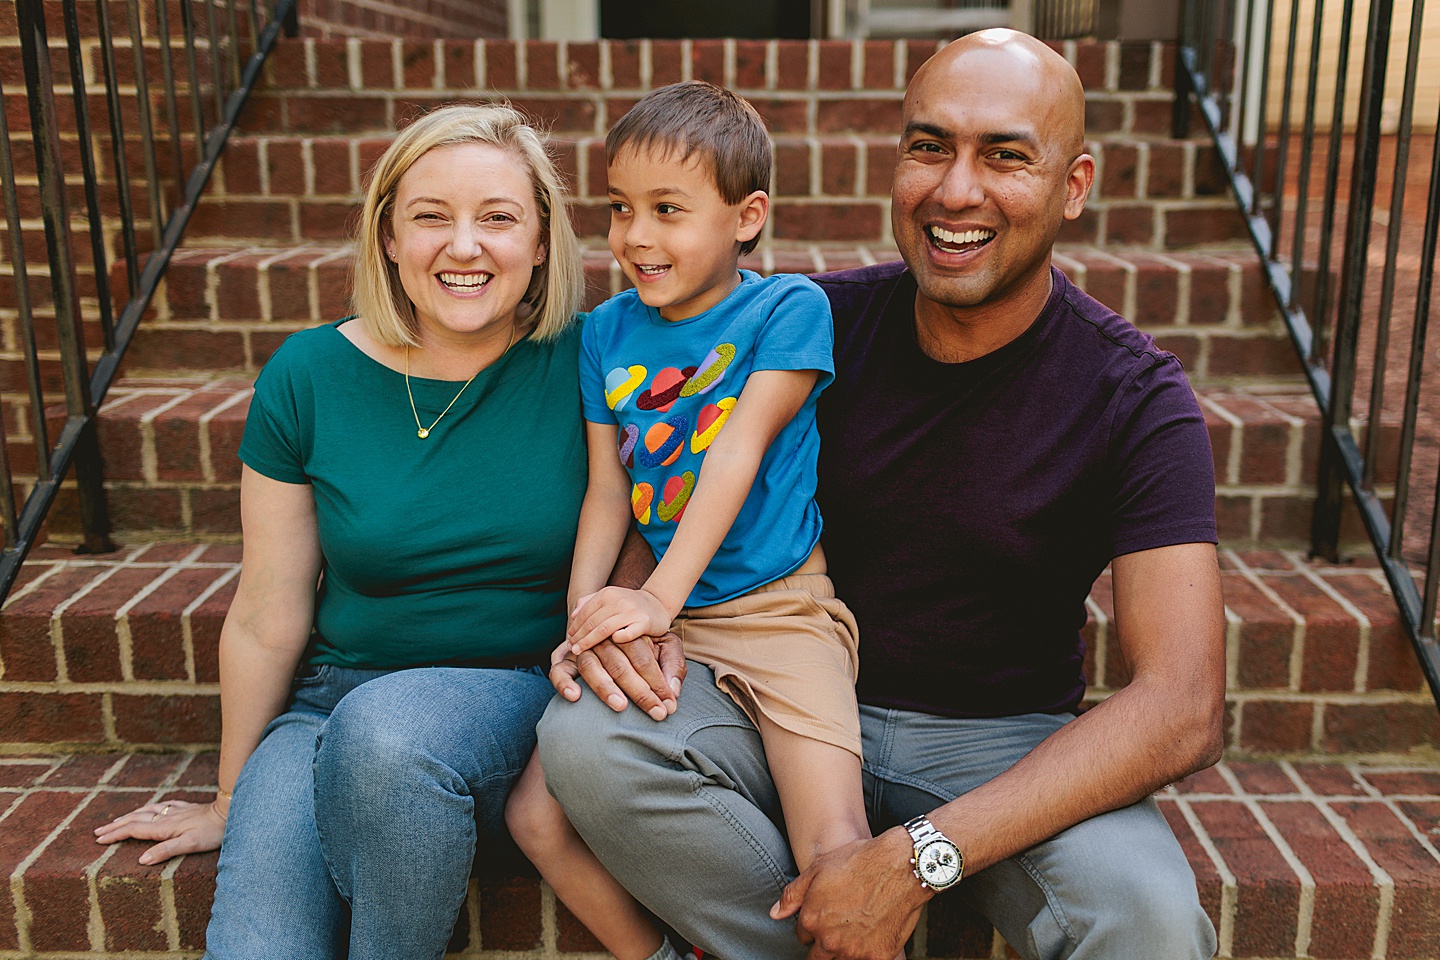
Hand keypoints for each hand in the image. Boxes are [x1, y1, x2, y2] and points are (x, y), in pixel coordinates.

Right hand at [93, 798, 226, 864]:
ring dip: (129, 816)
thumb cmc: (212, 832)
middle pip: (135, 819)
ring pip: (146, 811)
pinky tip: (152, 807)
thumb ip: (165, 851)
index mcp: (163, 828)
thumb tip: (141, 860)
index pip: (133, 830)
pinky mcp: (186, 808)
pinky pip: (162, 805)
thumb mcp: (190, 845)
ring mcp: (176, 811)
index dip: (115, 835)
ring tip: (117, 820)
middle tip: (98, 831)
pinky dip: (150, 808)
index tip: (99, 840)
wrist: (230, 812)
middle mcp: (166, 817)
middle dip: (115, 826)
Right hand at [550, 633, 685, 720]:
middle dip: (640, 692)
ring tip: (621, 705)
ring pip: (591, 667)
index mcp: (628, 633)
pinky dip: (564, 683)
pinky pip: (559, 671)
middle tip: (656, 713)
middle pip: (619, 665)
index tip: (669, 705)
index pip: (643, 659)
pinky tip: (575, 697)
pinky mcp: (564, 659)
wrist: (612, 620)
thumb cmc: (646, 642)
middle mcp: (603, 639)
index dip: (657, 683)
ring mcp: (583, 648)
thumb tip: (674, 691)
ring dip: (605, 687)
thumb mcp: (665, 645)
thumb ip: (673, 665)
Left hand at [568, 586, 674, 652]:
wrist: (657, 604)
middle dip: (579, 637)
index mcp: (607, 594)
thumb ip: (590, 602)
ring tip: (580, 651)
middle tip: (572, 649)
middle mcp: (618, 600)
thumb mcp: (609, 598)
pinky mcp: (644, 622)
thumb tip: (574, 615)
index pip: (585, 613)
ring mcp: (631, 611)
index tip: (569, 640)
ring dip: (589, 642)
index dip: (575, 628)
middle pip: (592, 622)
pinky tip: (610, 645)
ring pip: (604, 629)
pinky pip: (627, 633)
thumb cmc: (629, 605)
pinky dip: (617, 639)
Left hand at [770, 829, 927, 959]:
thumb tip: (775, 913)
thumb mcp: (818, 868)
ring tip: (854, 932)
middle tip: (838, 929)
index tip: (824, 917)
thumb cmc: (861, 861)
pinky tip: (870, 939)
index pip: (803, 936)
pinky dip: (865, 955)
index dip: (812, 926)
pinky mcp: (878, 957)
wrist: (901, 866)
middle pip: (817, 957)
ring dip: (842, 951)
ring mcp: (854, 952)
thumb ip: (793, 895)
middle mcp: (829, 941)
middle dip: (823, 945)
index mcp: (812, 920)